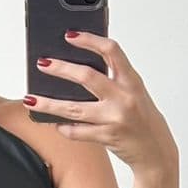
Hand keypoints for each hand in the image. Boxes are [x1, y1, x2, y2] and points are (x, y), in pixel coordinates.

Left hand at [28, 31, 177, 178]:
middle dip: (61, 69)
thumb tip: (83, 65)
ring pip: (74, 109)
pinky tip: (55, 123)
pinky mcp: (107, 137)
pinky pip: (78, 132)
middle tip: (42, 64)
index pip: (111, 51)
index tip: (70, 35)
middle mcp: (124, 97)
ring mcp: (115, 118)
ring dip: (49, 103)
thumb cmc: (143, 119)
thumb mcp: (135, 92)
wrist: (156, 152)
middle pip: (87, 77)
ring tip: (31, 99)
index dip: (90, 40)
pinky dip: (64, 128)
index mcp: (132, 81)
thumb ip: (115, 78)